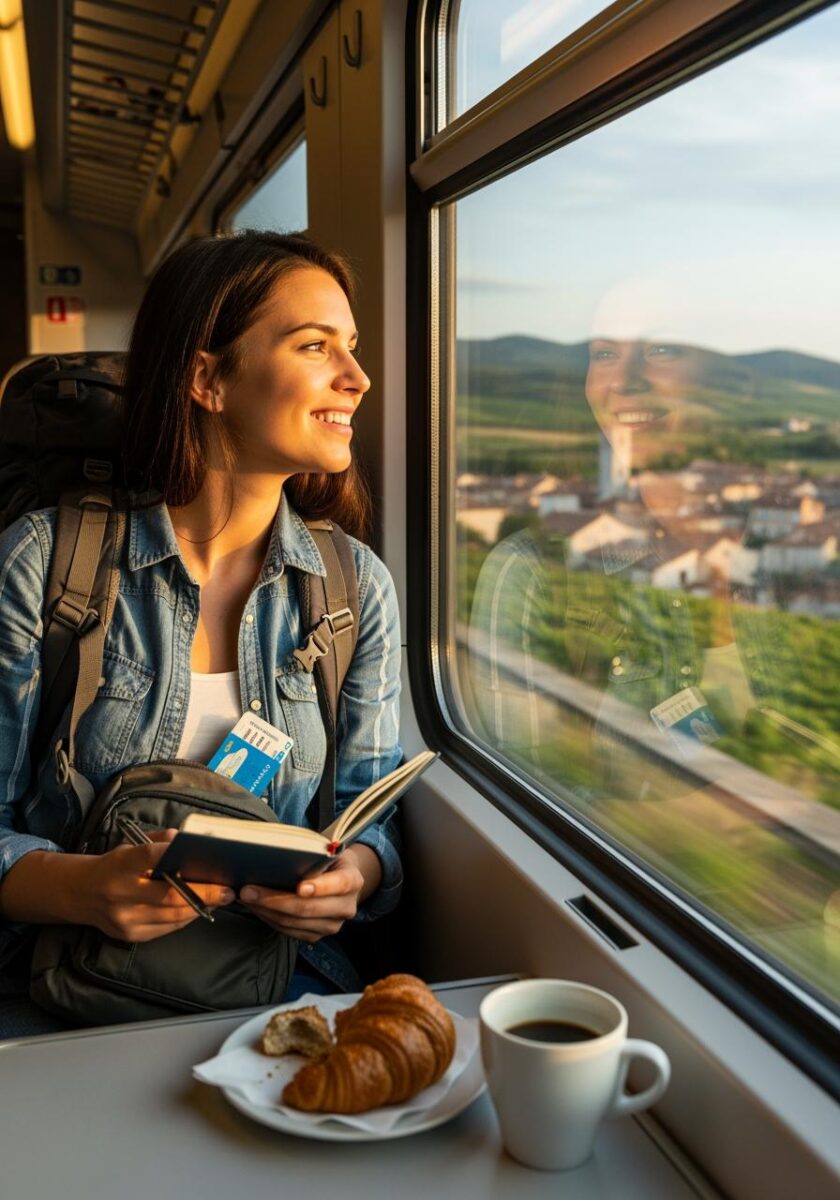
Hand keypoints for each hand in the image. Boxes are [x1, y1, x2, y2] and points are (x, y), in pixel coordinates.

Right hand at [85, 829, 234, 942]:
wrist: (80, 894)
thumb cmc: (114, 866)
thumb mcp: (130, 847)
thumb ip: (158, 842)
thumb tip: (186, 838)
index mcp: (122, 864)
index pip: (150, 856)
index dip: (175, 854)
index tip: (202, 853)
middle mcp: (121, 893)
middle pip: (170, 896)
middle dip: (205, 894)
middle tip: (228, 890)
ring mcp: (125, 918)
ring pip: (173, 917)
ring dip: (201, 908)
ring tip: (220, 899)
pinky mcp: (130, 935)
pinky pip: (166, 929)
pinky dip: (186, 919)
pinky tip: (199, 909)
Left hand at [238, 845, 379, 943]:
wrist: (340, 879)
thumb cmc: (328, 860)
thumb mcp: (327, 850)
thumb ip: (312, 853)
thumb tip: (278, 852)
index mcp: (353, 880)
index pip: (340, 884)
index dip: (320, 887)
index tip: (300, 887)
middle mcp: (346, 907)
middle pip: (309, 908)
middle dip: (275, 900)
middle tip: (249, 890)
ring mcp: (332, 925)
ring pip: (294, 923)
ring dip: (266, 911)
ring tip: (246, 897)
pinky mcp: (317, 936)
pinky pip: (289, 931)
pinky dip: (269, 919)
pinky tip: (256, 907)